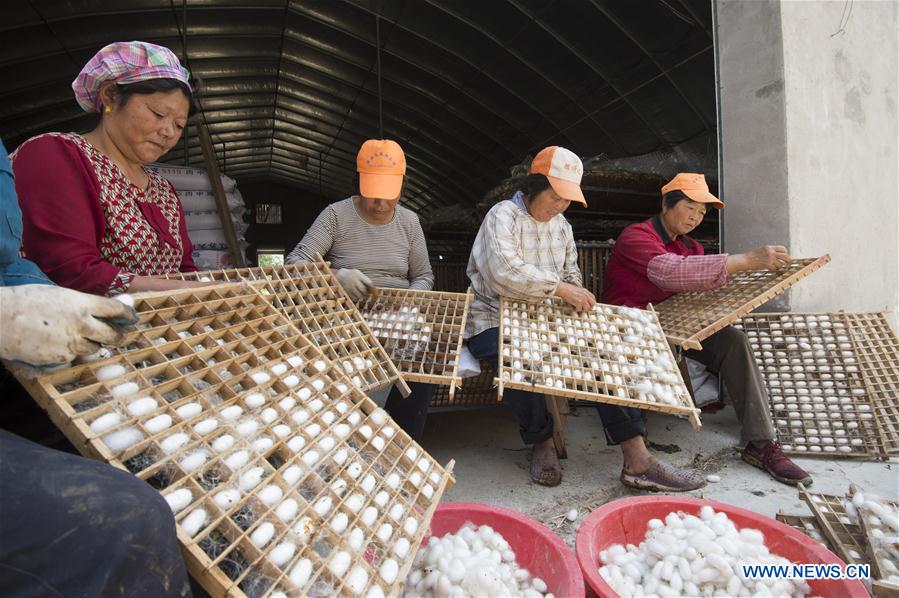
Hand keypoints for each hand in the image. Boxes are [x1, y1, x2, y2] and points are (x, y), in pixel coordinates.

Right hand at [0, 285, 137, 366]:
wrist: (0, 320)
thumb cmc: (24, 301)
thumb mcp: (58, 295)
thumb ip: (79, 303)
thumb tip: (96, 310)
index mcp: (82, 304)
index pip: (115, 310)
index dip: (127, 315)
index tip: (132, 318)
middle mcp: (82, 324)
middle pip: (112, 335)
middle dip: (119, 337)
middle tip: (120, 336)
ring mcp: (72, 344)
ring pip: (94, 349)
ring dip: (93, 345)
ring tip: (81, 339)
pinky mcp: (61, 358)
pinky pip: (73, 357)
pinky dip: (70, 353)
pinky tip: (58, 345)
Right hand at [336, 268, 372, 300]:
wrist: (341, 275)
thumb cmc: (353, 275)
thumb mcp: (359, 273)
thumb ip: (365, 280)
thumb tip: (373, 289)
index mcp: (359, 275)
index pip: (369, 282)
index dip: (373, 287)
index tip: (374, 290)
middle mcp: (354, 281)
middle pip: (363, 290)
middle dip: (367, 292)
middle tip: (367, 292)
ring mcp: (350, 286)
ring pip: (359, 295)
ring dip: (363, 296)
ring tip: (362, 294)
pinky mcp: (347, 291)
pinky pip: (354, 298)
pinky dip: (357, 298)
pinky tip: (357, 295)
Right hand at [554, 282, 595, 311]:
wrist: (563, 289)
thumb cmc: (568, 289)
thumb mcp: (578, 290)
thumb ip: (582, 294)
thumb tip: (584, 300)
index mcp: (586, 291)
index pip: (593, 298)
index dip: (591, 303)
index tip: (589, 305)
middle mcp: (585, 295)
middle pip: (593, 303)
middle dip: (589, 307)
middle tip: (585, 308)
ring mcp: (583, 298)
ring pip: (587, 308)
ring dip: (583, 309)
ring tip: (579, 308)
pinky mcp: (578, 301)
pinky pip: (580, 309)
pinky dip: (577, 309)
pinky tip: (575, 308)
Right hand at [728, 245, 791, 272]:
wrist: (744, 260)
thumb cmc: (751, 256)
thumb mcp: (761, 250)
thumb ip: (769, 251)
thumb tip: (777, 255)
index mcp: (769, 247)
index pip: (783, 248)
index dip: (786, 253)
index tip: (784, 256)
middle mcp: (771, 252)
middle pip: (786, 256)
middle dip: (788, 260)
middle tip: (788, 263)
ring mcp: (770, 258)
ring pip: (781, 264)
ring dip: (779, 267)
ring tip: (775, 267)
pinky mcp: (768, 264)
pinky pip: (775, 268)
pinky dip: (773, 269)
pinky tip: (769, 269)